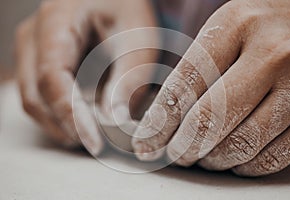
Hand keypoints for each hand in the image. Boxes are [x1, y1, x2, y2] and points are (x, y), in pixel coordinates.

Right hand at [15, 0, 157, 153]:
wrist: (114, 0)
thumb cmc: (128, 12)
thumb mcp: (139, 41)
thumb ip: (128, 79)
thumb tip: (115, 121)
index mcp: (56, 22)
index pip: (51, 79)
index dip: (71, 116)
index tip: (95, 142)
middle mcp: (34, 37)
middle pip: (36, 96)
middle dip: (66, 126)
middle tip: (97, 145)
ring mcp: (32, 50)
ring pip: (35, 101)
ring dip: (62, 124)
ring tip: (92, 136)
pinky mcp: (39, 62)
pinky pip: (41, 97)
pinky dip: (61, 114)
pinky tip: (84, 121)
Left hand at [132, 0, 289, 175]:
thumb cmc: (256, 27)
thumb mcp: (221, 32)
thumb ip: (193, 73)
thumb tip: (160, 124)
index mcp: (235, 24)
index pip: (183, 87)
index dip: (159, 124)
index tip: (146, 142)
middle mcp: (272, 51)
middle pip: (211, 119)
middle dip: (184, 148)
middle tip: (174, 155)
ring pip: (245, 142)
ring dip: (215, 159)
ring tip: (202, 157)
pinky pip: (278, 152)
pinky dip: (249, 165)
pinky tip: (235, 160)